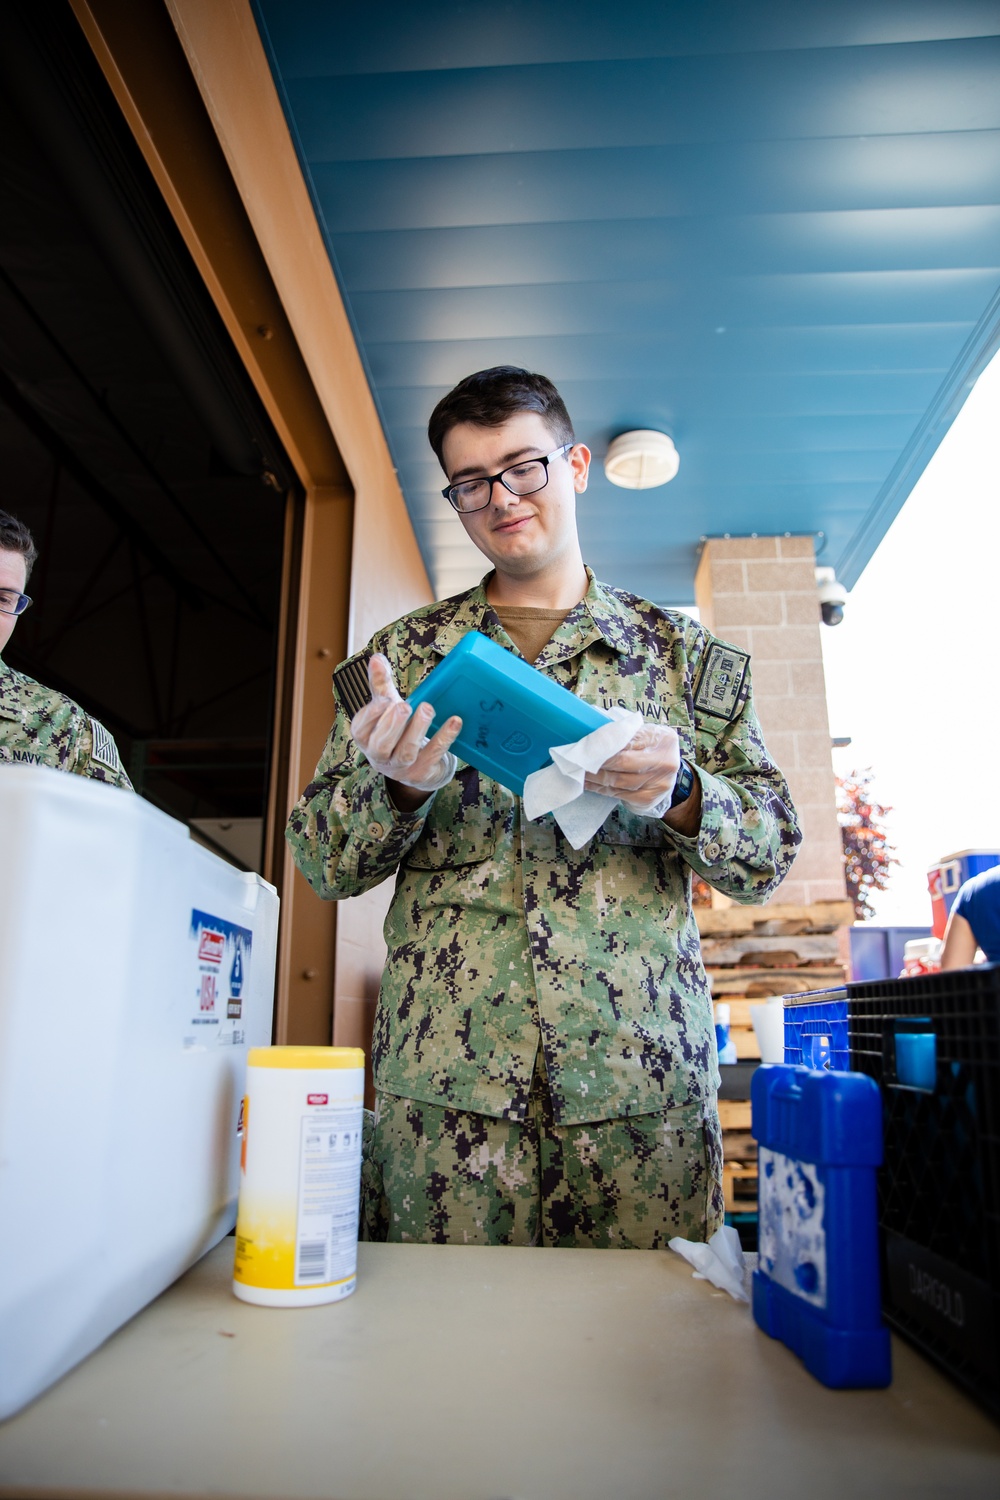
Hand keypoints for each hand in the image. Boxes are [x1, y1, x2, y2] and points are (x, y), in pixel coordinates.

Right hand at [351, 654, 461, 799]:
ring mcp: (400, 768)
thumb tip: (376, 658)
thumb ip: (381, 684)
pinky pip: (433, 756)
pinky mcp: (422, 773)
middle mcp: (379, 757)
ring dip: (417, 731)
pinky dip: (444, 738)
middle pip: (381, 745)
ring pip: (406, 753)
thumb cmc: (397, 731)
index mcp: (366, 739)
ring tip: (427, 709)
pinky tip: (454, 721)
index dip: (372, 715)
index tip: (386, 699)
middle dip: (392, 725)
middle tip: (404, 706)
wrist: (419, 765)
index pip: (361, 729)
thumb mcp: (387, 707)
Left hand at [583, 723, 684, 816]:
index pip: (628, 740)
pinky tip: (591, 785)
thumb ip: (627, 733)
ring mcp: (658, 783)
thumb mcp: (645, 736)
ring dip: (596, 778)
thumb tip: (596, 734)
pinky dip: (602, 789)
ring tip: (580, 773)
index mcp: (663, 739)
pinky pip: (619, 794)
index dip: (605, 744)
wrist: (668, 773)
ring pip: (619, 781)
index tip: (587, 745)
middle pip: (623, 762)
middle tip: (579, 761)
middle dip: (598, 762)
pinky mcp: (648, 799)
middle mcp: (665, 761)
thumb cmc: (651, 750)